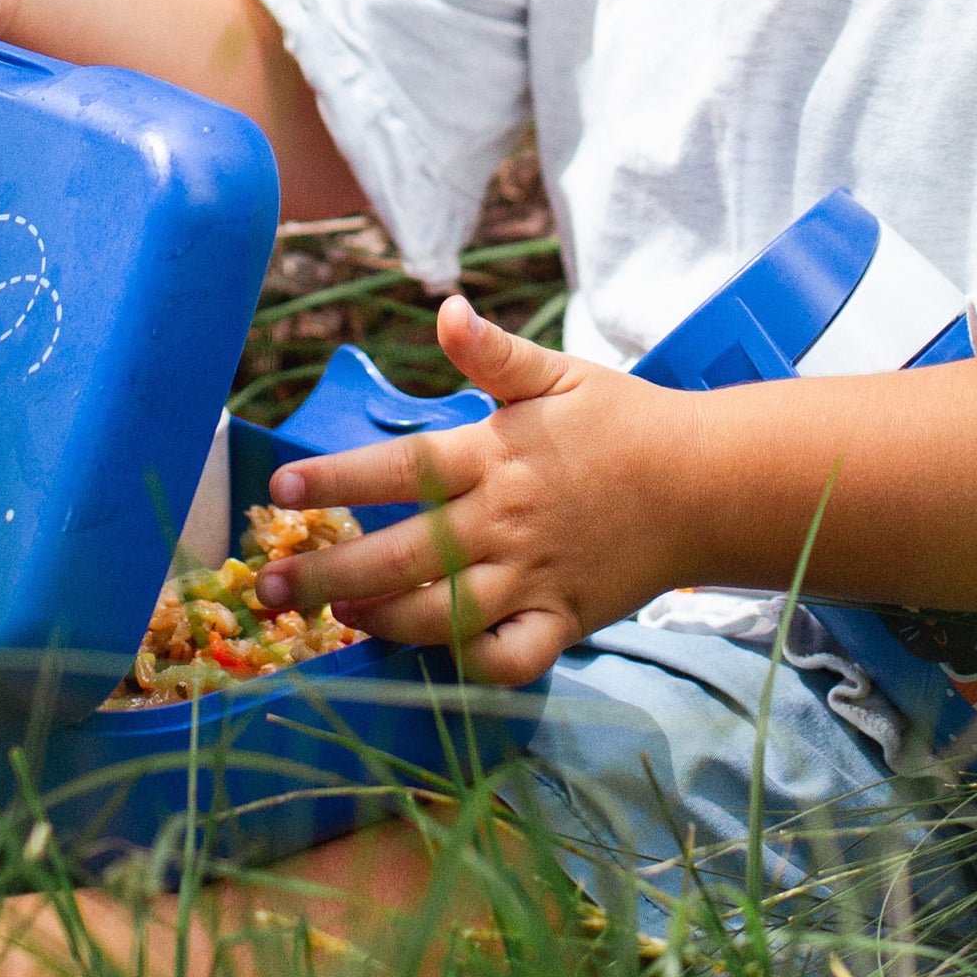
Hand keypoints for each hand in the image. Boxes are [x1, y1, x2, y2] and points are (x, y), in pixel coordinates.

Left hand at [255, 296, 706, 683]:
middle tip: (271, 586)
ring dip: (382, 621)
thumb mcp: (557, 373)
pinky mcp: (564, 621)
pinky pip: (509, 660)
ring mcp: (535, 577)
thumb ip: (493, 353)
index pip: (401, 469)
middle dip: (330, 573)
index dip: (338, 477)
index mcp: (496, 455)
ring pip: (444, 615)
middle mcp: (506, 521)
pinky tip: (429, 656)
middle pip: (404, 555)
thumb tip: (445, 309)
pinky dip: (470, 667)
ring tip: (338, 617)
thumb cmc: (623, 423)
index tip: (282, 488)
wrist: (705, 484)